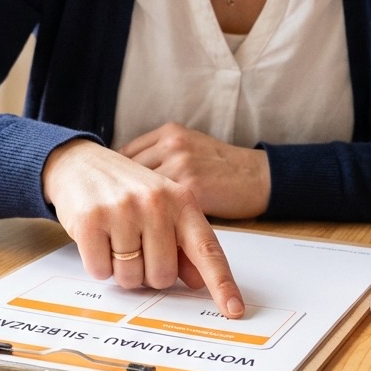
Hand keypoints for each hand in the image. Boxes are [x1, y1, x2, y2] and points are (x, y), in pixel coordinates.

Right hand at [42, 139, 244, 317]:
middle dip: (147, 272)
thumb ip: (182, 244)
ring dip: (120, 269)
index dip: (221, 283)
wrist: (80, 162)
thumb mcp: (161, 208)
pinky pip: (100, 270)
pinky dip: (97, 264)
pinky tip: (97, 237)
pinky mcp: (91, 219)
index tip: (234, 309)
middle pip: (163, 276)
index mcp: (181, 200)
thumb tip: (198, 280)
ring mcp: (123, 210)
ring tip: (114, 238)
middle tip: (135, 246)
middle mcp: (156, 203)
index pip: (207, 249)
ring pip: (130, 277)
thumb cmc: (126, 190)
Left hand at [119, 123, 270, 218]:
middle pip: (125, 175)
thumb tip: (124, 183)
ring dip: (133, 216)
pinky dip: (151, 226)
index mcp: (169, 133)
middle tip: (115, 217)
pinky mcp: (192, 191)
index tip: (110, 195)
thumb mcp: (189, 151)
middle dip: (120, 198)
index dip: (115, 179)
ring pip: (139, 195)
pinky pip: (160, 212)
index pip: (123, 154)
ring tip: (129, 232)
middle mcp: (171, 146)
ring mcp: (181, 166)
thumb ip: (160, 160)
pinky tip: (148, 236)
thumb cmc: (224, 169)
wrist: (260, 177)